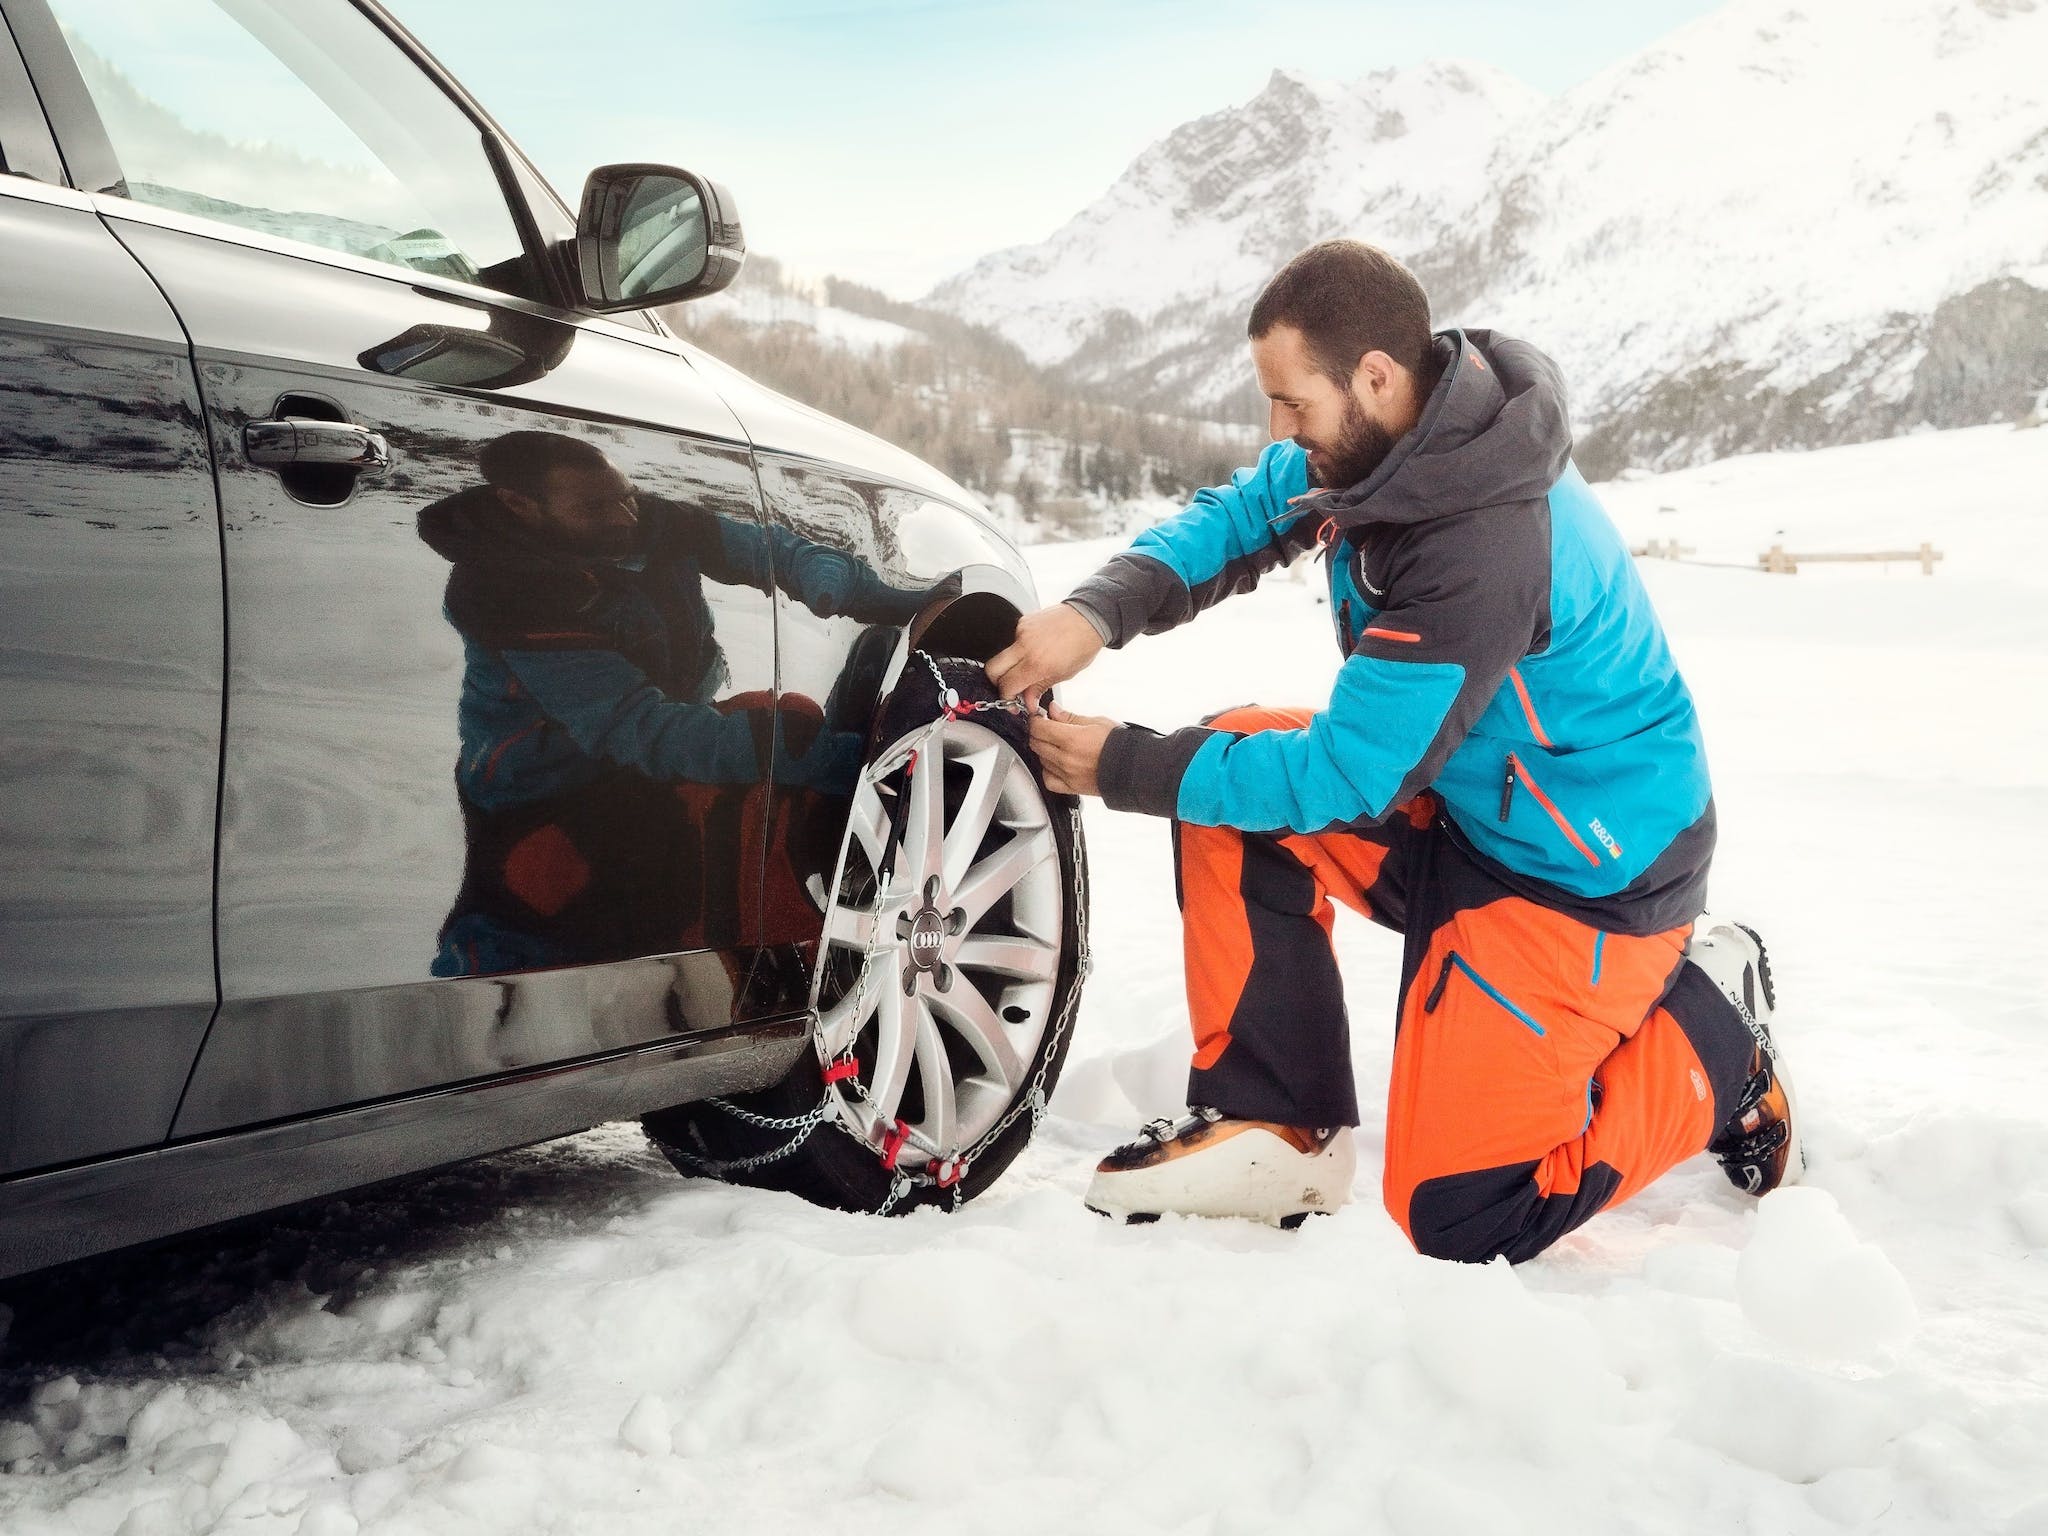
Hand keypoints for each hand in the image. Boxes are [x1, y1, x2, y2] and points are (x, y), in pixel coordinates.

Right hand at [986, 603, 1104, 711]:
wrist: (1090, 618)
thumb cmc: (1082, 645)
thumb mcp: (1063, 674)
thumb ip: (1039, 688)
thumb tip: (1027, 701)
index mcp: (1037, 663)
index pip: (1007, 685)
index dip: (1007, 697)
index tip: (1012, 701)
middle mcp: (1025, 646)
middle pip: (992, 669)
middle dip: (998, 682)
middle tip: (1011, 687)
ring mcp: (1021, 631)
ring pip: (1002, 654)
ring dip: (1010, 665)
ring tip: (1028, 666)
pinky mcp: (1023, 622)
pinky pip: (1012, 640)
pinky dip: (1020, 649)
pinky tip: (1034, 650)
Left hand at [1030, 702, 1117, 797]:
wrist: (1135, 768)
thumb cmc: (1121, 745)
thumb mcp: (1097, 722)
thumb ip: (1070, 717)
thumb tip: (1053, 710)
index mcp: (1072, 739)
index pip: (1039, 728)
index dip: (1036, 720)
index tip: (1040, 717)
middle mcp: (1066, 759)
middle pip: (1036, 743)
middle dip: (1039, 733)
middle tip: (1048, 728)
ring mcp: (1067, 775)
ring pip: (1041, 760)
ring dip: (1043, 750)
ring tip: (1056, 744)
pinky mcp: (1071, 787)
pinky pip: (1048, 780)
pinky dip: (1048, 771)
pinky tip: (1055, 764)